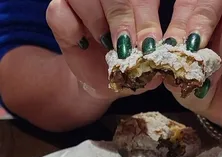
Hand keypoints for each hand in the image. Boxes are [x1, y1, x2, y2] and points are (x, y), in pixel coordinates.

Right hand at [46, 0, 162, 101]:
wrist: (100, 79)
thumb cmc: (125, 68)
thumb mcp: (142, 70)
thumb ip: (152, 65)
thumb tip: (160, 65)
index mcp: (138, 3)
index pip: (144, 0)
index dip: (147, 20)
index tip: (149, 45)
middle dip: (123, 20)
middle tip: (126, 48)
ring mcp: (82, 0)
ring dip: (96, 21)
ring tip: (104, 44)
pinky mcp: (59, 10)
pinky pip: (58, 11)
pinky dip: (70, 27)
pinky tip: (82, 43)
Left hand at [163, 0, 221, 130]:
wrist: (215, 104)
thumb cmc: (193, 81)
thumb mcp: (175, 70)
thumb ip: (170, 57)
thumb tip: (161, 51)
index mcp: (196, 9)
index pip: (188, 0)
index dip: (177, 19)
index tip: (165, 44)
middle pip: (213, 1)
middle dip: (198, 23)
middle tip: (189, 49)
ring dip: (218, 54)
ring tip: (207, 77)